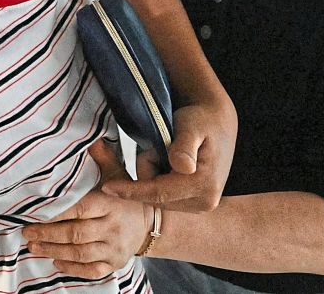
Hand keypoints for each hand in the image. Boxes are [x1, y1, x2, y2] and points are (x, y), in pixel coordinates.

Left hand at [22, 140, 152, 278]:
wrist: (150, 223)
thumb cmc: (126, 197)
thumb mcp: (117, 173)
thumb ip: (101, 155)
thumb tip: (89, 133)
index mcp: (110, 203)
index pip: (80, 208)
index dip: (57, 212)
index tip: (35, 211)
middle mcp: (112, 227)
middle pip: (76, 233)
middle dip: (48, 234)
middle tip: (26, 231)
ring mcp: (113, 248)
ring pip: (80, 253)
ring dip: (54, 251)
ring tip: (33, 246)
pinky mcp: (113, 263)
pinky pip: (92, 270)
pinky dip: (73, 269)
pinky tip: (55, 263)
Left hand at [100, 100, 235, 212]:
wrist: (216, 122)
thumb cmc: (201, 119)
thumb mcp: (191, 125)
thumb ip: (184, 145)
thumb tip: (183, 167)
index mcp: (204, 186)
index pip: (159, 193)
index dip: (131, 191)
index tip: (107, 187)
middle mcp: (204, 202)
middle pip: (155, 197)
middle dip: (147, 172)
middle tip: (160, 144)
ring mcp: (200, 205)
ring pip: (157, 197)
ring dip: (153, 174)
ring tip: (167, 150)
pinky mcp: (194, 203)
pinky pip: (163, 195)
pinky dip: (158, 178)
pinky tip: (167, 161)